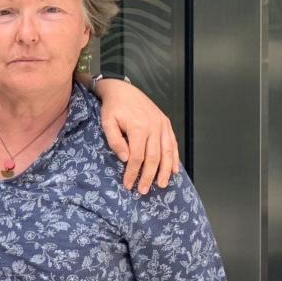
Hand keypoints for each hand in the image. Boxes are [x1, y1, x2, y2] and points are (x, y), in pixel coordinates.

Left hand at [95, 78, 179, 192]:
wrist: (123, 90)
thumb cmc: (113, 107)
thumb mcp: (107, 122)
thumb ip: (115, 141)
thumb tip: (125, 158)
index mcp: (138, 128)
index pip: (137, 157)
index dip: (133, 173)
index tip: (128, 184)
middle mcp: (154, 127)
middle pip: (154, 158)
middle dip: (149, 176)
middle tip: (144, 190)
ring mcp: (162, 125)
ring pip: (167, 152)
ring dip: (165, 171)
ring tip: (162, 185)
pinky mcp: (166, 124)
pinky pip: (173, 144)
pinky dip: (174, 158)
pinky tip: (174, 170)